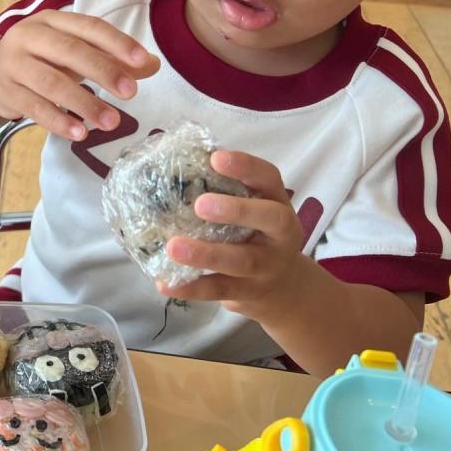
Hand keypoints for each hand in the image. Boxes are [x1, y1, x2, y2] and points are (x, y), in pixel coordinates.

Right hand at [0, 10, 158, 140]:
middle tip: (131, 93)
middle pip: (69, 51)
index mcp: (52, 20)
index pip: (88, 27)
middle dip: (102, 71)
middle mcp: (29, 36)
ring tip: (111, 122)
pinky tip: (80, 133)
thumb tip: (151, 65)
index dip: (115, 43)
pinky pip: (34, 107)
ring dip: (84, 103)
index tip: (141, 61)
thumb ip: (110, 57)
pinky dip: (58, 121)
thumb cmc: (39, 60)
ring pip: (51, 82)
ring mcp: (14, 63)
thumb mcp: (73, 53)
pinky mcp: (6, 91)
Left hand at [158, 151, 308, 322]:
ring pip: (241, 261)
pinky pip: (220, 291)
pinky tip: (164, 282)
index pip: (270, 178)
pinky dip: (191, 288)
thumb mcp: (254, 209)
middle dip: (236, 210)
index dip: (246, 167)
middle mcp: (280, 235)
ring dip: (206, 254)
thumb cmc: (257, 235)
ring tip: (173, 247)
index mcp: (277, 203)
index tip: (216, 158)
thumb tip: (173, 164)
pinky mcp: (249, 293)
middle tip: (200, 204)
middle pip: (270, 220)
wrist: (285, 290)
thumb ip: (226, 190)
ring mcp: (268, 267)